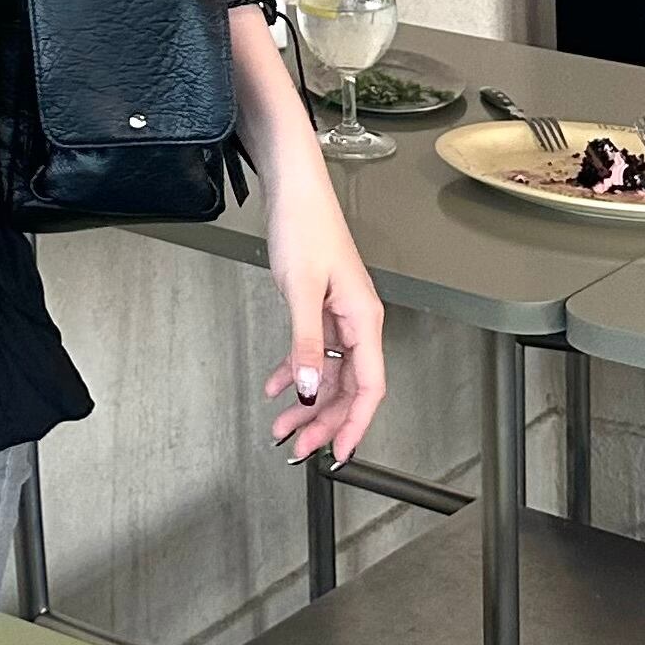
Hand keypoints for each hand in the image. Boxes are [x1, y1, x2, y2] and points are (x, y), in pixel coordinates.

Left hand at [260, 175, 387, 466]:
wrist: (293, 191)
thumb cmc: (305, 228)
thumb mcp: (301, 290)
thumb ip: (306, 342)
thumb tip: (311, 388)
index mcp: (364, 320)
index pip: (370, 387)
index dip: (356, 424)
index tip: (339, 453)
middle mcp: (357, 323)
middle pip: (348, 387)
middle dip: (323, 420)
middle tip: (297, 447)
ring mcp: (338, 317)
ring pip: (328, 373)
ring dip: (306, 401)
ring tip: (280, 426)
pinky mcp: (319, 308)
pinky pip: (312, 352)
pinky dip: (294, 371)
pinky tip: (275, 386)